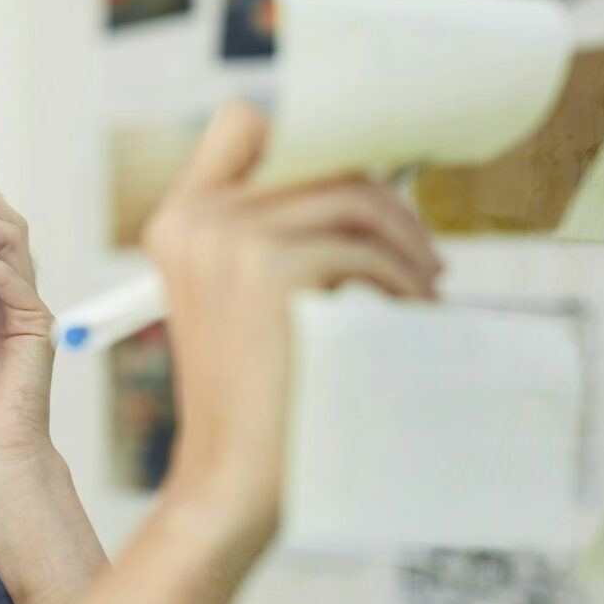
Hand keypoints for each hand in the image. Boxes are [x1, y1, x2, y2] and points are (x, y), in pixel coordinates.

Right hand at [143, 99, 442, 547]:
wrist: (233, 479)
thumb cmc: (257, 399)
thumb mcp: (244, 303)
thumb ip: (275, 235)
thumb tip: (370, 177)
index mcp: (179, 222)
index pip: (243, 124)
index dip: (307, 137)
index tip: (360, 179)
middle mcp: (194, 219)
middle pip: (317, 156)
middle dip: (381, 198)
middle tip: (418, 250)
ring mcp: (227, 239)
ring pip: (351, 196)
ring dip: (404, 239)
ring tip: (424, 287)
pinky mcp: (269, 268)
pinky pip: (363, 249)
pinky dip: (402, 280)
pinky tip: (411, 312)